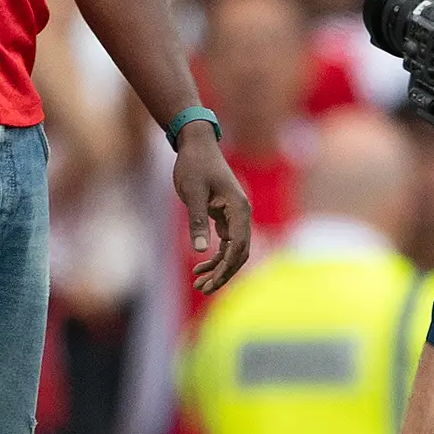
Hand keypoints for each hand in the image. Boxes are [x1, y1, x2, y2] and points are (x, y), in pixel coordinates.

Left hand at [176, 123, 253, 292]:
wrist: (195, 144)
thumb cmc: (194, 164)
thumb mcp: (192, 193)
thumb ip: (197, 221)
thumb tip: (199, 251)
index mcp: (239, 208)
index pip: (238, 246)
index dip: (226, 267)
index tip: (211, 282)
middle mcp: (242, 214)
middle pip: (239, 253)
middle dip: (223, 273)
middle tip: (204, 289)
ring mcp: (235, 216)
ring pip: (233, 250)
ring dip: (219, 268)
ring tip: (199, 284)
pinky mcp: (225, 216)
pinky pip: (225, 243)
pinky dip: (215, 256)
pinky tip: (200, 268)